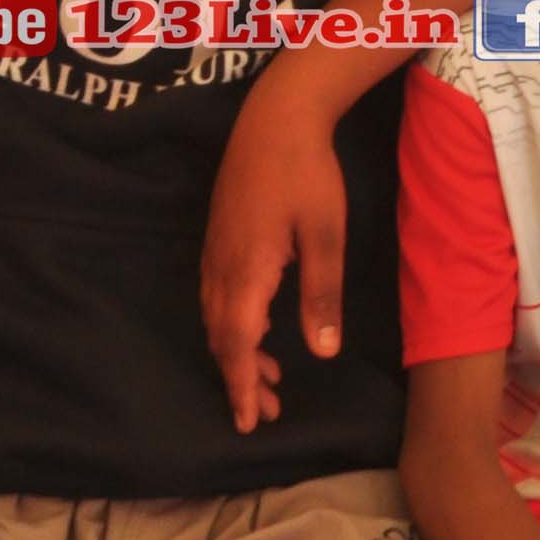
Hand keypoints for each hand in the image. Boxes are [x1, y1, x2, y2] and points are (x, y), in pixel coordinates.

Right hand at [202, 95, 352, 432]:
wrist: (275, 118)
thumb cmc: (307, 175)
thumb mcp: (325, 237)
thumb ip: (321, 296)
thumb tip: (320, 353)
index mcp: (245, 272)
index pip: (236, 345)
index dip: (241, 386)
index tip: (250, 421)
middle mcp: (220, 267)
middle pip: (222, 338)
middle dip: (241, 379)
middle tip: (269, 411)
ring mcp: (215, 251)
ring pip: (217, 318)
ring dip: (238, 353)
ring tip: (269, 379)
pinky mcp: (219, 237)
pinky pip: (217, 297)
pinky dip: (234, 325)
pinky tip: (257, 329)